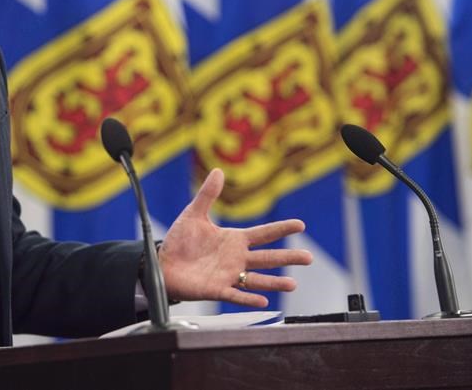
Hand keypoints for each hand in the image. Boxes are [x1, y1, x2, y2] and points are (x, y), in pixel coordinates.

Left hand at [158, 168, 312, 307]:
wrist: (163, 265)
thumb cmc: (180, 242)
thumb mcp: (193, 214)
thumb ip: (208, 195)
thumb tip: (218, 171)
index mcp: (234, 240)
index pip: (263, 234)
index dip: (281, 229)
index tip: (300, 225)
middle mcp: (236, 259)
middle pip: (267, 258)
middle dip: (288, 258)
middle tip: (308, 258)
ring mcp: (228, 275)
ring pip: (257, 279)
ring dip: (274, 283)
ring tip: (292, 284)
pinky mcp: (217, 290)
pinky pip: (236, 295)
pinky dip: (249, 298)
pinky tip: (263, 301)